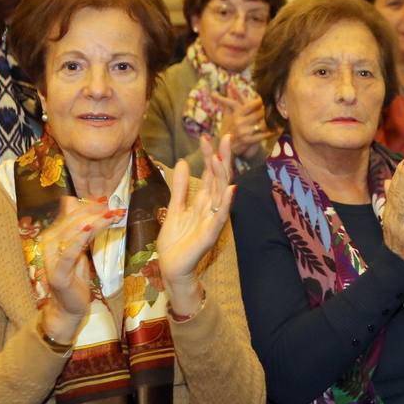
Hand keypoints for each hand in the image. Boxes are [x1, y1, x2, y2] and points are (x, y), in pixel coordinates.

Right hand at [37, 196, 123, 343]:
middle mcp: (48, 243)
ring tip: (110, 214)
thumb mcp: (79, 249)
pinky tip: (90, 229)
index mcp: (53, 236)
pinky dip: (79, 240)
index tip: (105, 199)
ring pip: (72, 233)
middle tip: (113, 206)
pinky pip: (69, 253)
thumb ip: (81, 230)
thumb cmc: (75, 277)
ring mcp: (52, 258)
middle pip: (71, 221)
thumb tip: (82, 206)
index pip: (69, 214)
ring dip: (93, 222)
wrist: (68, 307)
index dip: (86, 205)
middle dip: (93, 212)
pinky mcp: (58, 273)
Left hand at [157, 134, 236, 316]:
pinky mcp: (211, 234)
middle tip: (226, 137)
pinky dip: (226, 203)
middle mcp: (211, 208)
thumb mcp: (174, 207)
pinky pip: (221, 217)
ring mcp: (213, 221)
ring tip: (220, 158)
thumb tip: (184, 161)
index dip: (210, 155)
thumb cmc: (175, 241)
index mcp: (203, 201)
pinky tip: (231, 190)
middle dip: (223, 158)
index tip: (206, 136)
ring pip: (222, 194)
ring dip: (223, 176)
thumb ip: (180, 187)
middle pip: (221, 179)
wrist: (172, 267)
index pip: (210, 174)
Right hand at [212, 83, 274, 158]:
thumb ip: (227, 102)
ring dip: (273, 121)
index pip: (250, 105)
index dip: (260, 101)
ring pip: (262, 124)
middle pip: (258, 114)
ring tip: (283, 117)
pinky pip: (263, 135)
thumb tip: (226, 87)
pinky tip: (279, 129)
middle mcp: (239, 122)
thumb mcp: (227, 115)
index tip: (269, 97)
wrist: (227, 148)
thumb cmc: (228, 130)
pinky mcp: (249, 141)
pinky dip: (271, 132)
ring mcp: (244, 132)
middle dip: (269, 110)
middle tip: (280, 106)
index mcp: (236, 115)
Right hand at [382, 157, 403, 270]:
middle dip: (403, 176)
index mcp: (391, 211)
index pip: (394, 190)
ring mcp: (399, 226)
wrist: (395, 268)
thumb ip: (393, 200)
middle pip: (397, 194)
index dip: (400, 175)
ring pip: (402, 203)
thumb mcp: (394, 218)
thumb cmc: (399, 243)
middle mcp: (393, 216)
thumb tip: (389, 181)